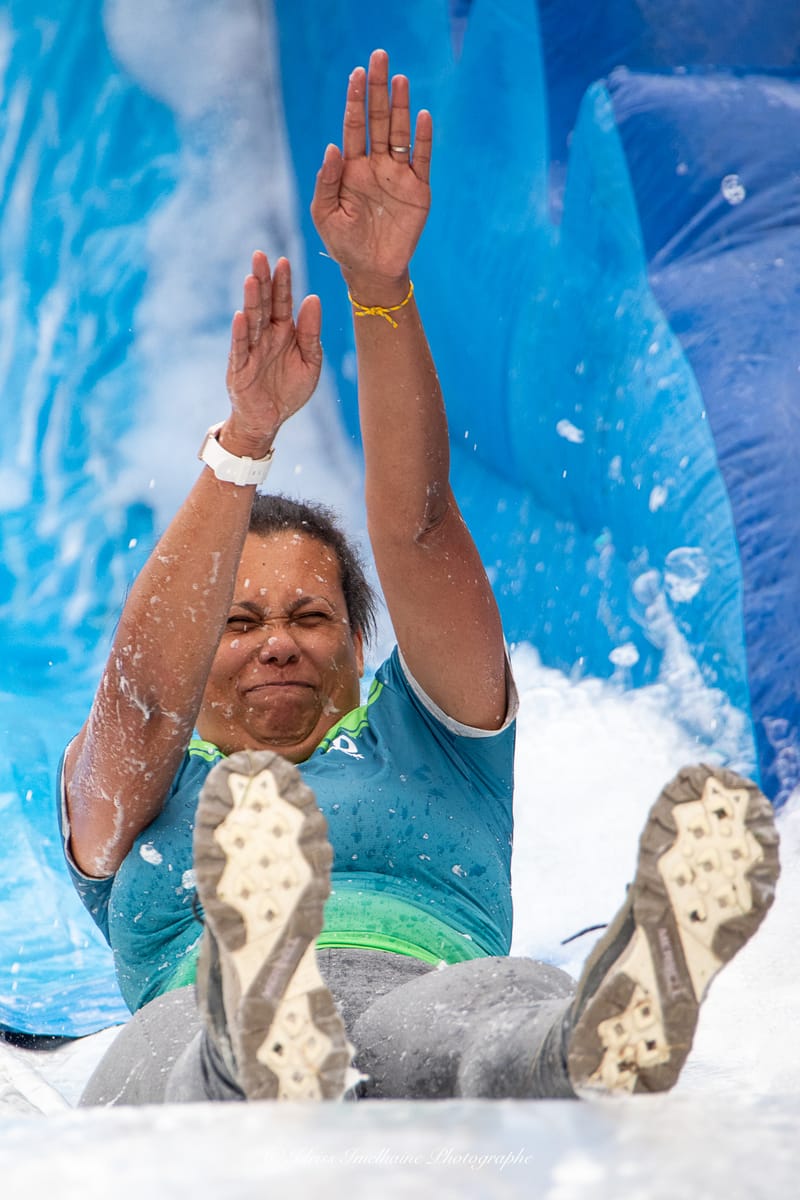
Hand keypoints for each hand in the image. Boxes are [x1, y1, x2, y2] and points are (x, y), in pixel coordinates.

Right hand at [222, 253, 321, 456]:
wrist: (270, 420)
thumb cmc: (290, 390)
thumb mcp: (310, 361)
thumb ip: (312, 332)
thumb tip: (314, 299)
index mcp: (284, 331)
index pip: (283, 302)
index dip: (283, 282)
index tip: (283, 260)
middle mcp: (265, 336)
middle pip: (264, 304)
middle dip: (263, 280)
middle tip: (260, 255)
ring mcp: (251, 351)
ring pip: (251, 321)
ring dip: (251, 301)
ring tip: (252, 279)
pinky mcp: (239, 369)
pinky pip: (240, 349)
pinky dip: (240, 334)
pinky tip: (240, 317)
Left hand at [311, 49, 431, 298]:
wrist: (372, 272)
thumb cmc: (344, 245)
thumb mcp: (325, 214)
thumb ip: (326, 182)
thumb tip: (332, 146)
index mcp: (351, 168)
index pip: (353, 126)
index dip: (355, 100)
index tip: (356, 74)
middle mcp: (376, 165)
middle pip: (378, 120)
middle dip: (378, 90)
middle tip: (379, 57)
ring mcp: (398, 176)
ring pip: (400, 133)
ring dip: (401, 107)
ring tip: (399, 79)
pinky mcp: (418, 191)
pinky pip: (421, 160)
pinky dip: (422, 139)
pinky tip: (422, 116)